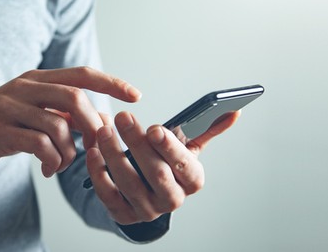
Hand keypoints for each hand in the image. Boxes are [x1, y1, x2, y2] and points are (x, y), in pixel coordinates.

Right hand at [0, 67, 140, 177]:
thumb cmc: (1, 127)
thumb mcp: (34, 112)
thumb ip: (65, 113)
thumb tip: (105, 121)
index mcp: (37, 79)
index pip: (82, 74)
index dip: (111, 83)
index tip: (136, 96)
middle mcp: (24, 87)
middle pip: (74, 98)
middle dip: (92, 125)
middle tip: (94, 148)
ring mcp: (10, 107)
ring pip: (58, 124)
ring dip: (70, 151)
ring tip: (62, 164)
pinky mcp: (0, 132)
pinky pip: (39, 144)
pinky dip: (51, 160)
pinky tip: (47, 169)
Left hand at [87, 111, 239, 223]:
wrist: (148, 193)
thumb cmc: (168, 164)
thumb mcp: (188, 149)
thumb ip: (208, 129)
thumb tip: (234, 111)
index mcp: (192, 181)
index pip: (185, 167)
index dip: (171, 149)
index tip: (156, 128)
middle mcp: (172, 199)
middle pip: (156, 173)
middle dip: (138, 144)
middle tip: (123, 117)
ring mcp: (147, 210)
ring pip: (129, 183)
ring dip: (114, 154)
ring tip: (103, 130)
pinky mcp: (124, 215)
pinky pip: (109, 195)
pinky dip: (98, 174)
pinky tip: (93, 152)